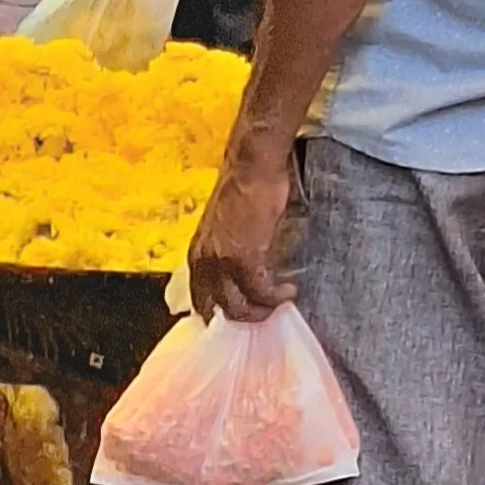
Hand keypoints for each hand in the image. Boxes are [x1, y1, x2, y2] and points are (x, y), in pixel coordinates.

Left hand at [186, 137, 297, 322]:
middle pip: (218, 309)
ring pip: (239, 306)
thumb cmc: (243, 189)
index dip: (219, 313)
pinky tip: (287, 290)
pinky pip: (261, 291)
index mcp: (197, 253)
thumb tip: (237, 271)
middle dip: (245, 316)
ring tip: (280, 300)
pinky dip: (276, 296)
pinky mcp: (245, 257)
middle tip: (266, 312)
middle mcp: (204, 260)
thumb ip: (225, 249)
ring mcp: (222, 261)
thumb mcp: (224, 226)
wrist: (252, 168)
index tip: (242, 314)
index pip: (200, 299)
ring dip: (263, 310)